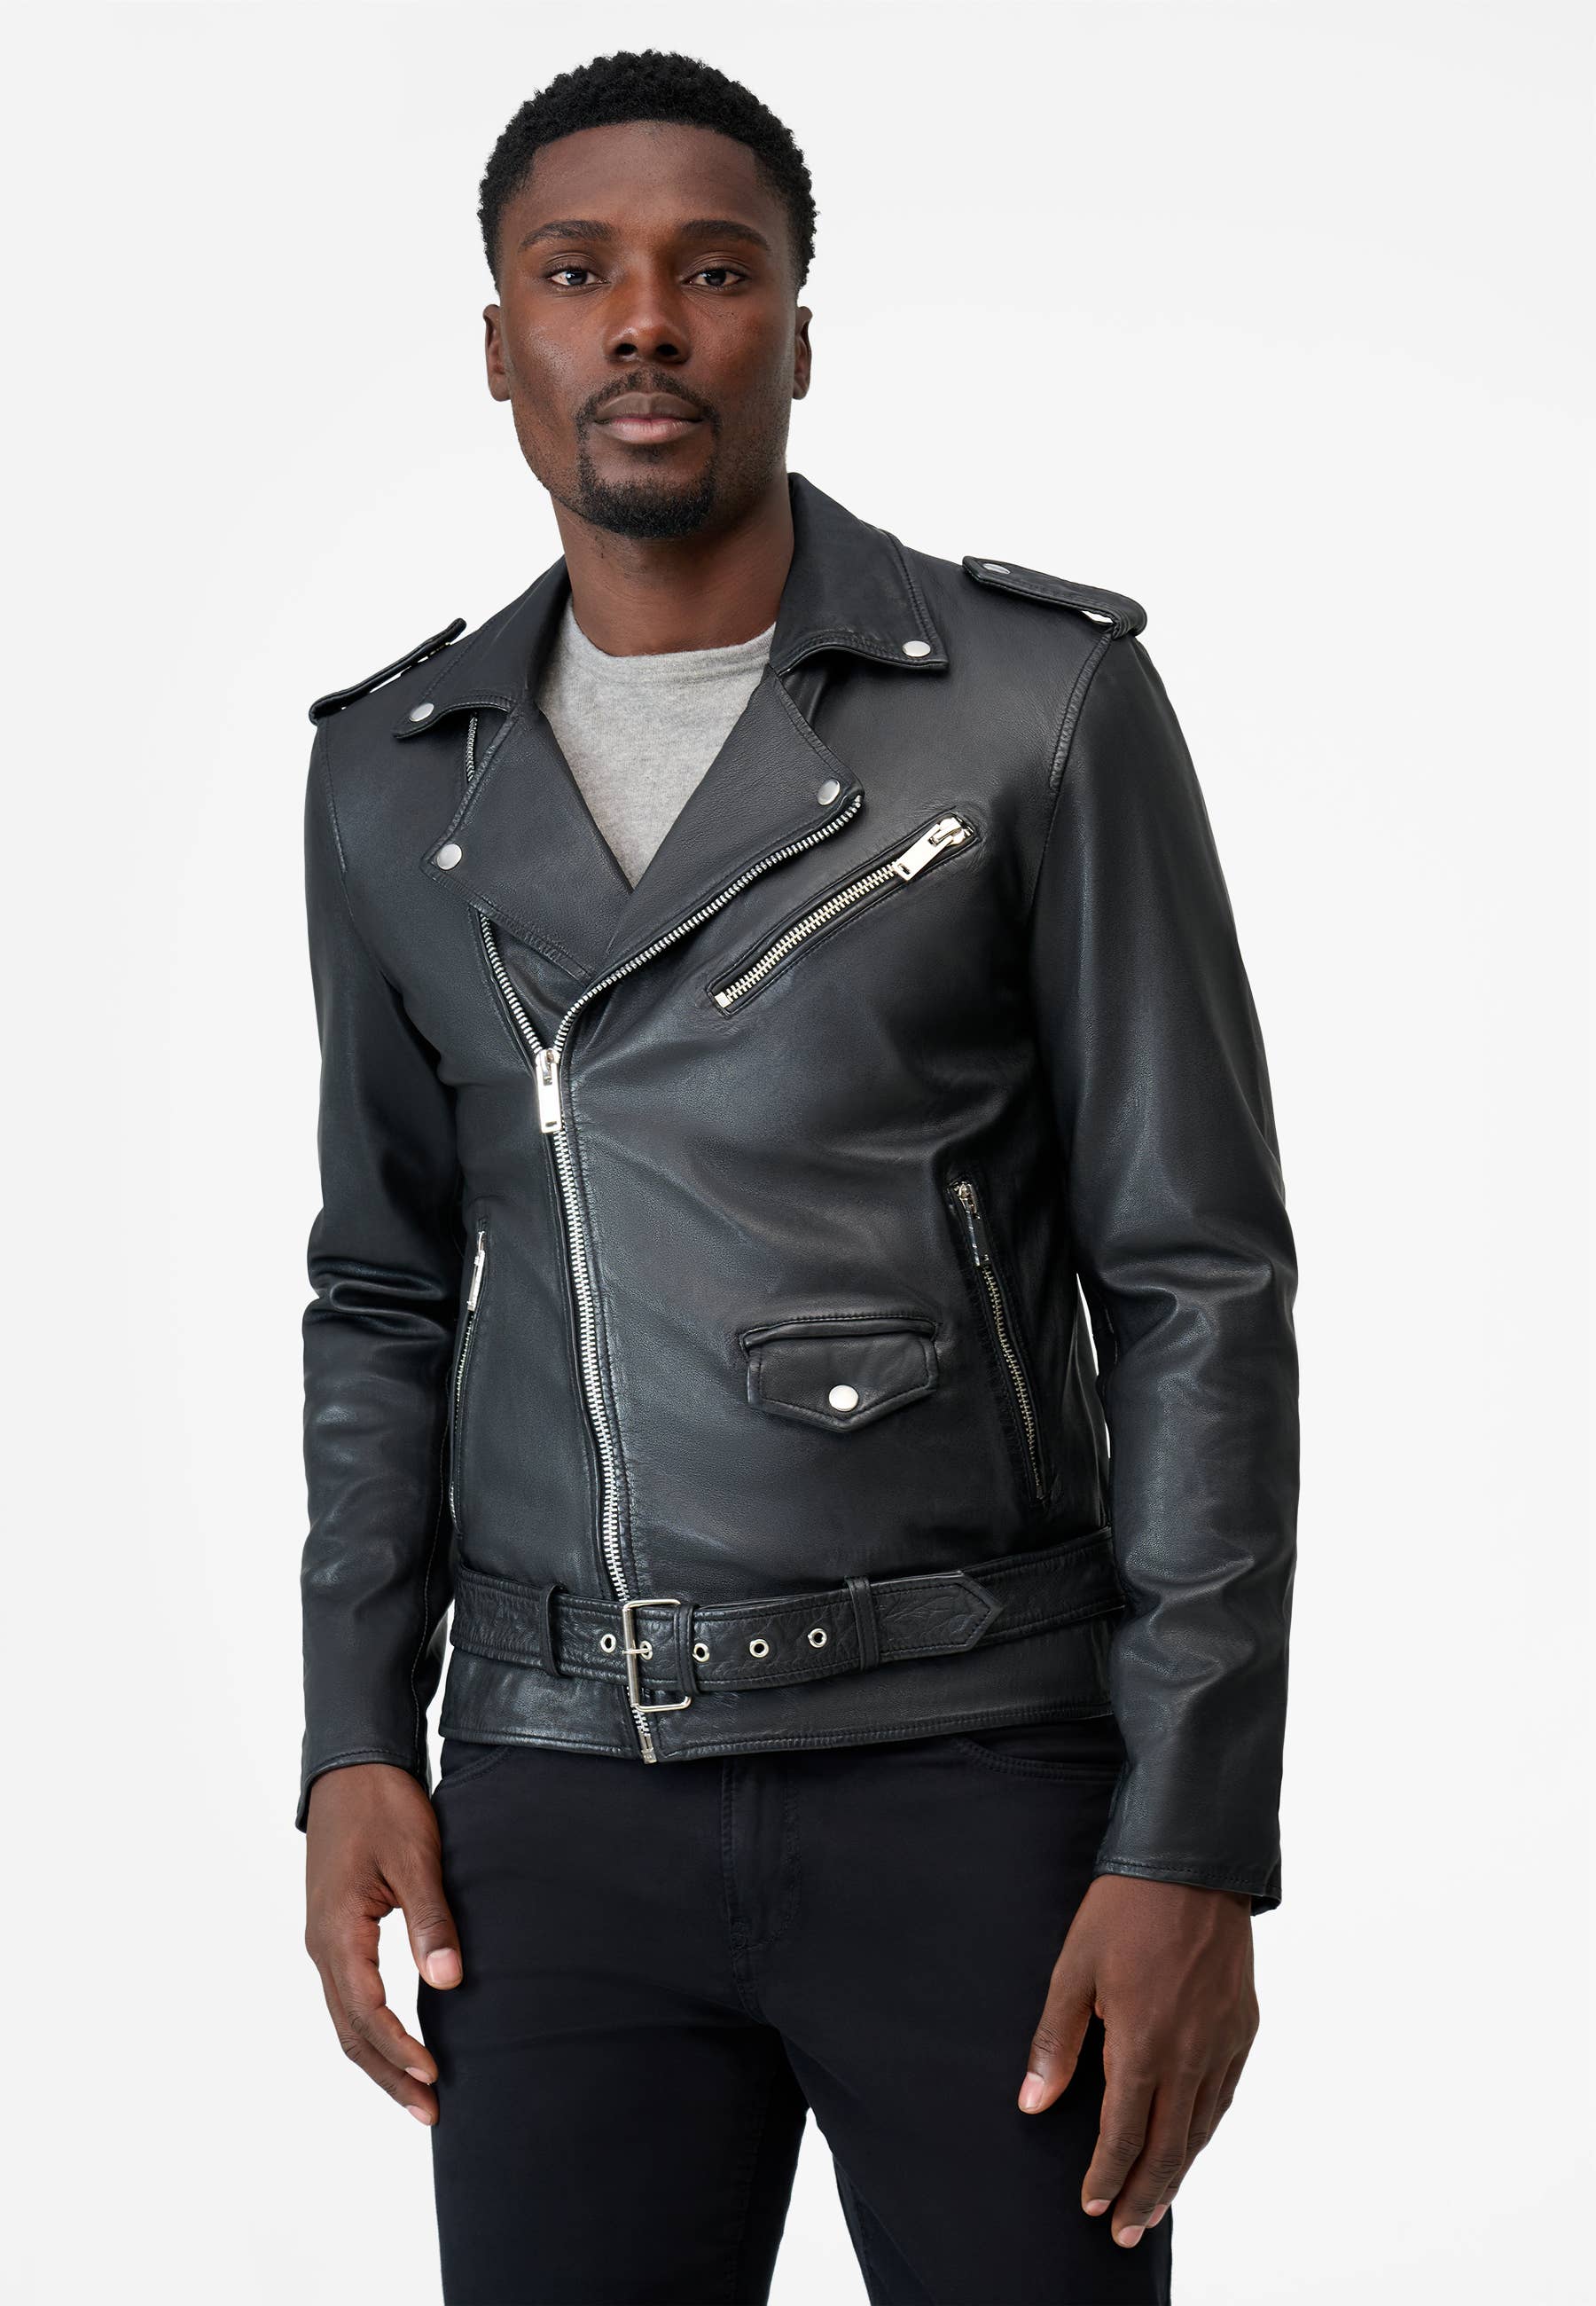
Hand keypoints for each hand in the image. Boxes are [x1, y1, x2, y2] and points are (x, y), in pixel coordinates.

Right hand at [304, 1761, 462, 2124]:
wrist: (349, 1766)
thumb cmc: (383, 1806)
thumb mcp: (414, 1857)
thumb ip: (431, 1919)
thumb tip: (448, 1981)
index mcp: (337, 1932)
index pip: (366, 2012)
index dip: (400, 2050)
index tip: (435, 2077)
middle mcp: (322, 1946)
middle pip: (350, 2032)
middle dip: (389, 2075)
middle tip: (429, 2112)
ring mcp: (324, 1942)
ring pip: (345, 2019)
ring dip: (379, 2059)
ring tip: (418, 2093)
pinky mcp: (334, 1932)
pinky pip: (348, 1997)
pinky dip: (371, 2030)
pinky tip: (397, 2043)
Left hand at [1017, 1873, 1257, 2246]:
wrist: (1192, 1862)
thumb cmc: (1124, 1910)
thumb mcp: (1073, 1968)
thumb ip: (1056, 2042)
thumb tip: (1033, 2104)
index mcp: (1144, 2043)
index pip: (1124, 2133)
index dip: (1107, 2176)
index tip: (1092, 2207)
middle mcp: (1190, 2054)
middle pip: (1168, 2147)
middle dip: (1145, 2196)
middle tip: (1127, 2235)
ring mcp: (1222, 2042)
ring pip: (1202, 2129)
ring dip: (1178, 2172)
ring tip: (1156, 2205)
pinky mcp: (1243, 2027)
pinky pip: (1225, 2096)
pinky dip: (1206, 2130)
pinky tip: (1192, 2142)